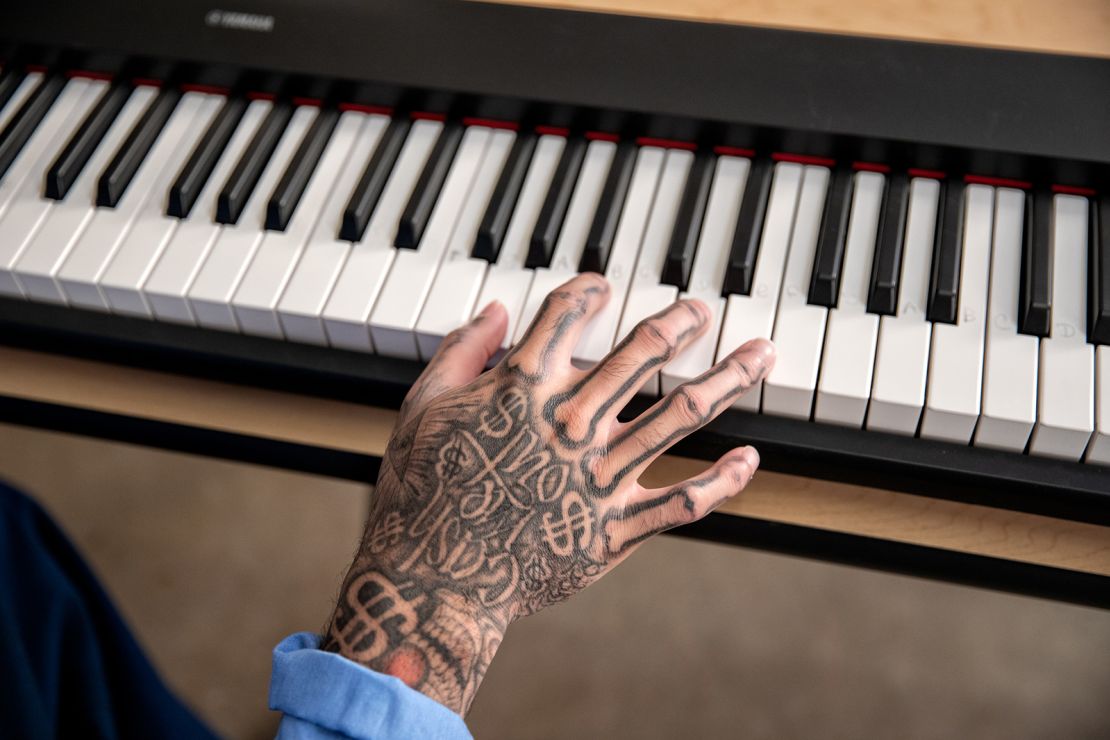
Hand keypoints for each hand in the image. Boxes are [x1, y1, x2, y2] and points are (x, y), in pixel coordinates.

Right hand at [323, 273, 774, 712]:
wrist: (435, 581)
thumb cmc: (422, 493)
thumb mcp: (423, 407)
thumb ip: (461, 352)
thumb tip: (498, 311)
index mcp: (523, 389)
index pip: (567, 316)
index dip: (587, 290)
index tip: (601, 285)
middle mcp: (573, 423)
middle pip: (642, 354)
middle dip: (679, 323)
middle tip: (701, 309)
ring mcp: (601, 476)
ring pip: (682, 416)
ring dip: (727, 379)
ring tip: (759, 356)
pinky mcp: (616, 528)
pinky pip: (684, 503)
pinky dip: (724, 482)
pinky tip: (750, 459)